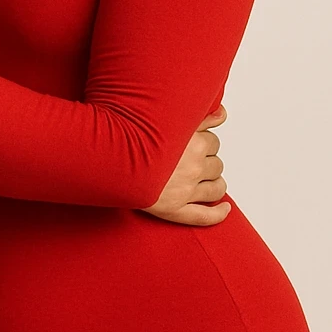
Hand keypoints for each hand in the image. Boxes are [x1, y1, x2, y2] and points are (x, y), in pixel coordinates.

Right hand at [143, 106, 230, 227]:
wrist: (106, 158)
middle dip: (207, 162)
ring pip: (215, 188)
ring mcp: (184, 191)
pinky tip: (225, 209)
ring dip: (214, 183)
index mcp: (193, 144)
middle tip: (190, 160)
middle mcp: (192, 168)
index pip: (213, 142)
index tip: (190, 142)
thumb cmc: (132, 135)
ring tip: (205, 180)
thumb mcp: (167, 118)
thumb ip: (199, 115)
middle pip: (216, 165)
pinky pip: (203, 216)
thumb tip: (224, 115)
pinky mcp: (173, 210)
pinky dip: (218, 214)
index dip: (204, 142)